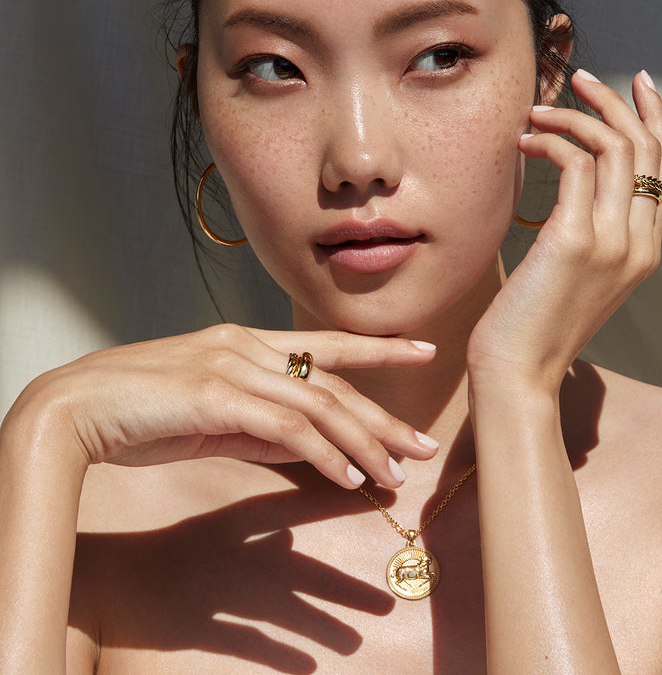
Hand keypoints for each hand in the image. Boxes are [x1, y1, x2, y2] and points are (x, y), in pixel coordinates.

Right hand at [11, 325, 437, 487]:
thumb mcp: (213, 416)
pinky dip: (323, 455)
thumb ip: (261, 426)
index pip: (327, 345)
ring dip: (362, 443)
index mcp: (247, 343)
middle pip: (334, 382)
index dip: (377, 349)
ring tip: (393, 474)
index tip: (420, 351)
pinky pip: (288, 428)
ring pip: (319, 404)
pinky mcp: (219, 396)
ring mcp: (234, 367)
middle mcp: (248, 348)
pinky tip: (347, 478)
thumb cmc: (142, 410)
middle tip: (423, 444)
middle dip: (384, 415)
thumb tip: (309, 446)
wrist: (78, 407)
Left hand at [467, 69, 661, 390]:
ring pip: (615, 148)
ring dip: (575, 117)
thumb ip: (585, 238)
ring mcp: (613, 242)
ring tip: (536, 112)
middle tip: (581, 78)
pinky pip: (575, 164)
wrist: (518, 372)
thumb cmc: (532, 328)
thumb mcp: (572, 280)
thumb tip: (567, 197)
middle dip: (617, 102)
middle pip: (647, 148)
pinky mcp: (574, 240)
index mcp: (642, 252)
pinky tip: (524, 142)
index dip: (653, 120)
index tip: (634, 86)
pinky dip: (550, 142)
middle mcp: (639, 244)